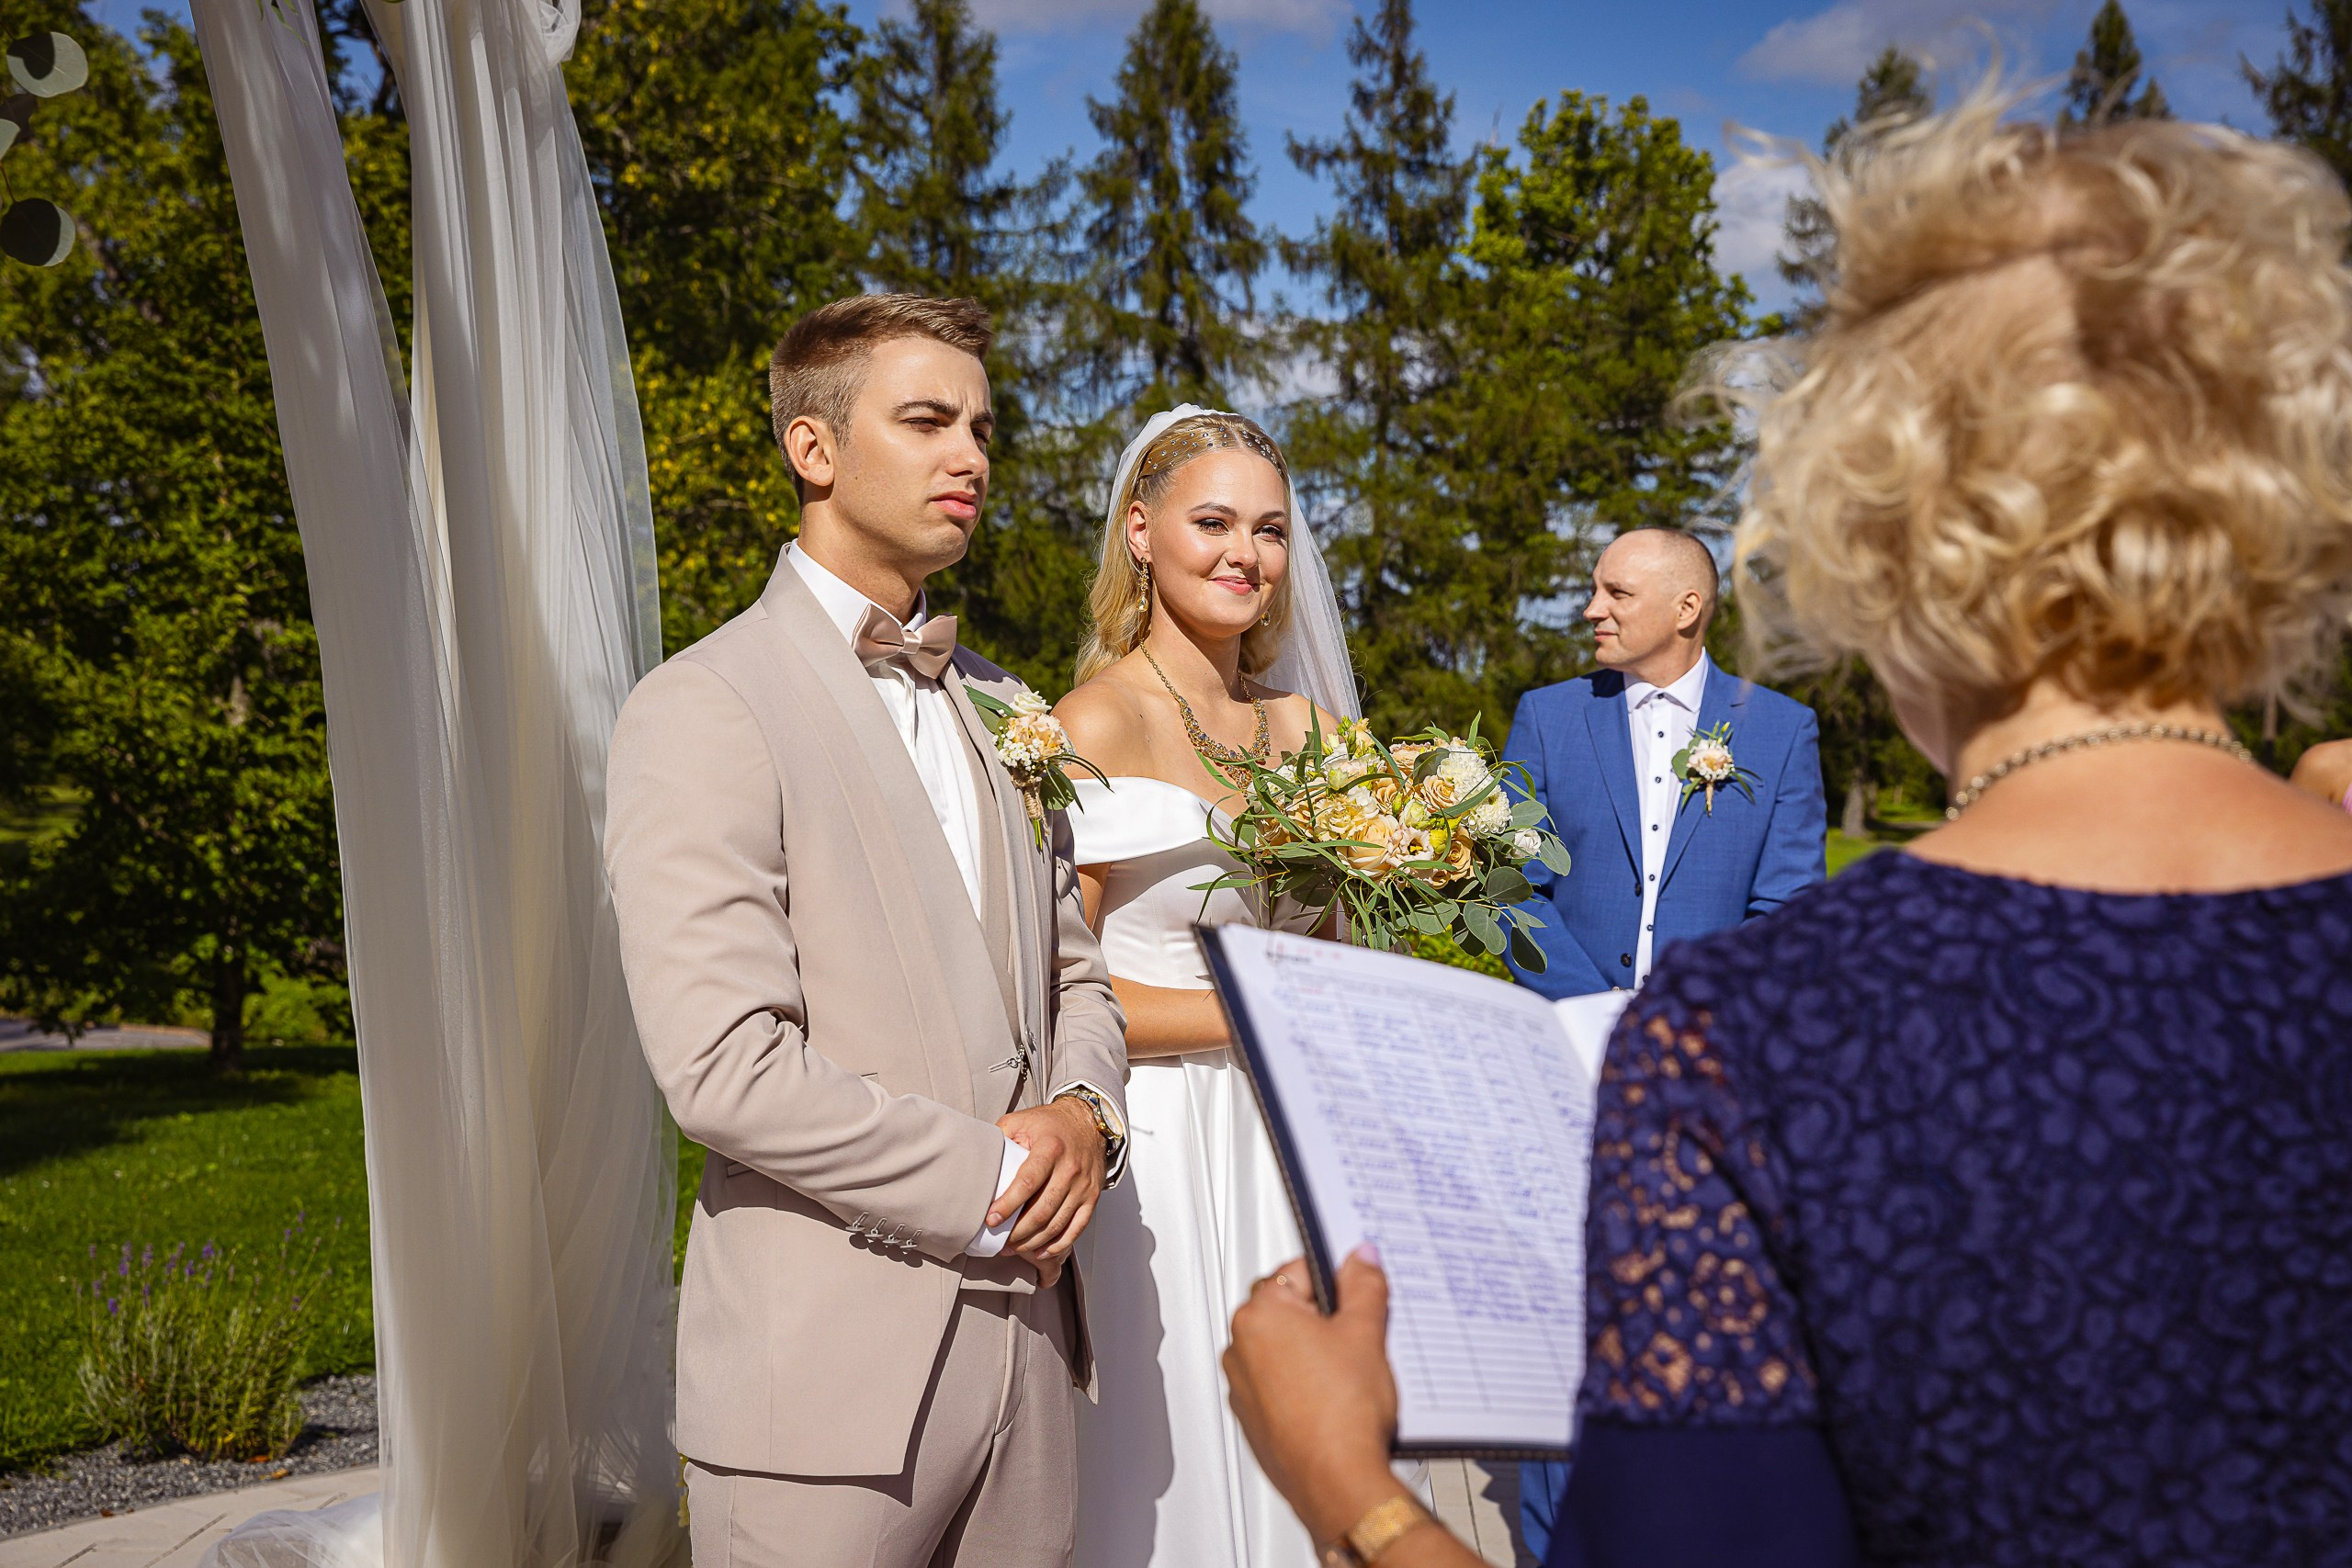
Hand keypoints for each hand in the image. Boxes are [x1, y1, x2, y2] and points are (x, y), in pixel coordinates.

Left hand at [993, 1096, 1104, 1265]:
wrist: (1087, 1122)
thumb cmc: (1052, 1124)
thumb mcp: (1022, 1121)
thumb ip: (1000, 1137)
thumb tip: (977, 1158)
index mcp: (1050, 1148)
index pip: (1027, 1182)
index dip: (1008, 1205)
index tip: (991, 1219)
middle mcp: (1070, 1168)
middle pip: (1042, 1210)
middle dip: (1018, 1231)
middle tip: (1001, 1240)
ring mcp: (1083, 1185)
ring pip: (1057, 1224)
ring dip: (1033, 1241)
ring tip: (1014, 1248)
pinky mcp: (1092, 1196)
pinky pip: (1077, 1228)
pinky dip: (1059, 1244)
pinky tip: (1042, 1251)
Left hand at [1224, 1246, 1406, 1545]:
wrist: (1337, 1482)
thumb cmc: (1343, 1414)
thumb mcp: (1365, 1333)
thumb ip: (1363, 1284)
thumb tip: (1360, 1258)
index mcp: (1259, 1315)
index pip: (1298, 1271)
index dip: (1335, 1282)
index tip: (1354, 1295)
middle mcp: (1239, 1348)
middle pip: (1287, 1311)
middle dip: (1321, 1320)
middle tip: (1356, 1339)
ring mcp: (1242, 1387)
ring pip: (1281, 1351)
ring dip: (1310, 1355)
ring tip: (1347, 1376)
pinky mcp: (1252, 1420)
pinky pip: (1277, 1388)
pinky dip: (1301, 1388)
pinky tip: (1333, 1402)